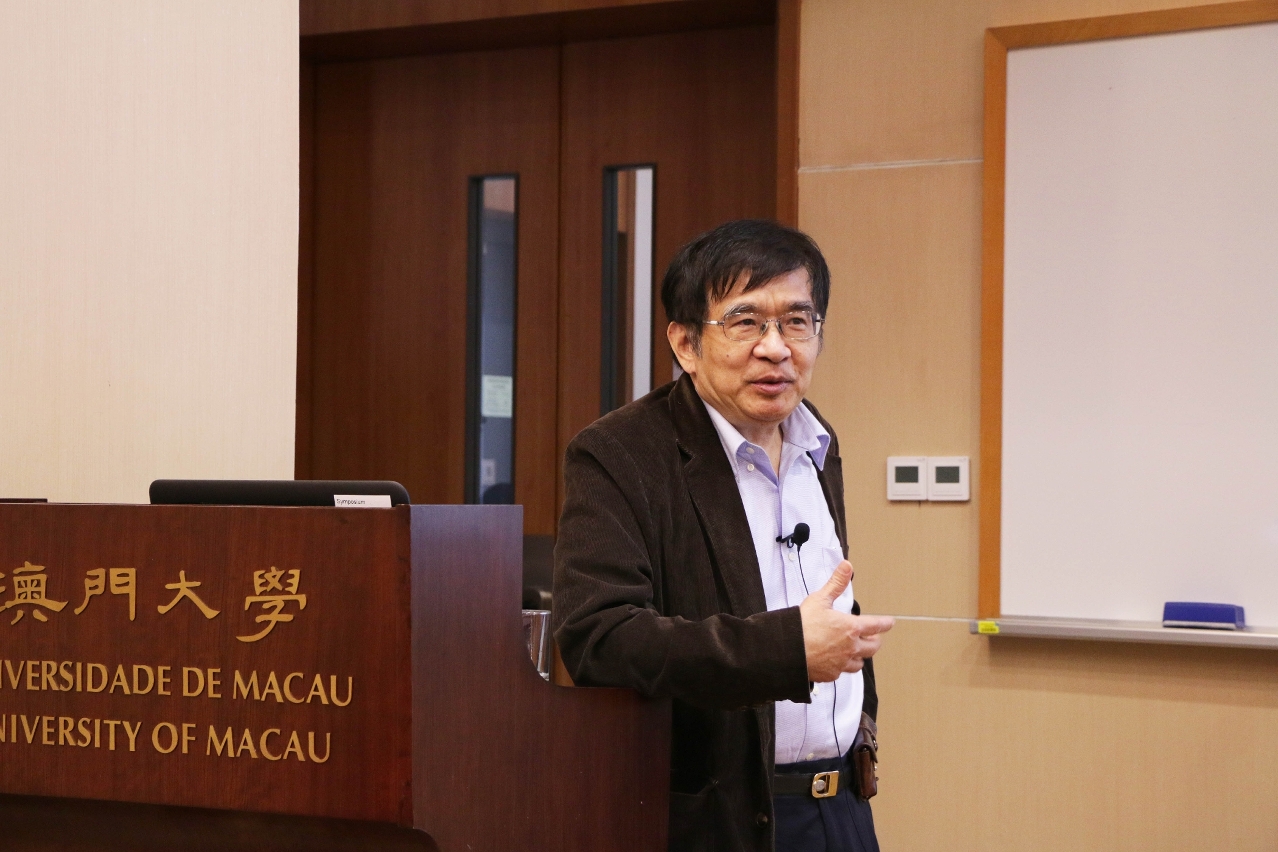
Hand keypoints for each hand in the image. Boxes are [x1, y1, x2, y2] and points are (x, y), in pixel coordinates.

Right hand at [799, 560, 893, 682]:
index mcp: (851, 628)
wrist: (787, 650)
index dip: (885, 623)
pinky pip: (842, 672)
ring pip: (859, 663)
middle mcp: (850, 648)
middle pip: (873, 648)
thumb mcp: (820, 599)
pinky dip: (842, 666)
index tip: (889, 622)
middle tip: (872, 637)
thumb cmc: (802, 625)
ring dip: (860, 656)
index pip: (876, 626)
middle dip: (874, 641)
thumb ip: (836, 583)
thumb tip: (847, 567)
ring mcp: (841, 663)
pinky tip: (836, 662)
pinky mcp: (831, 674)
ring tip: (855, 651)